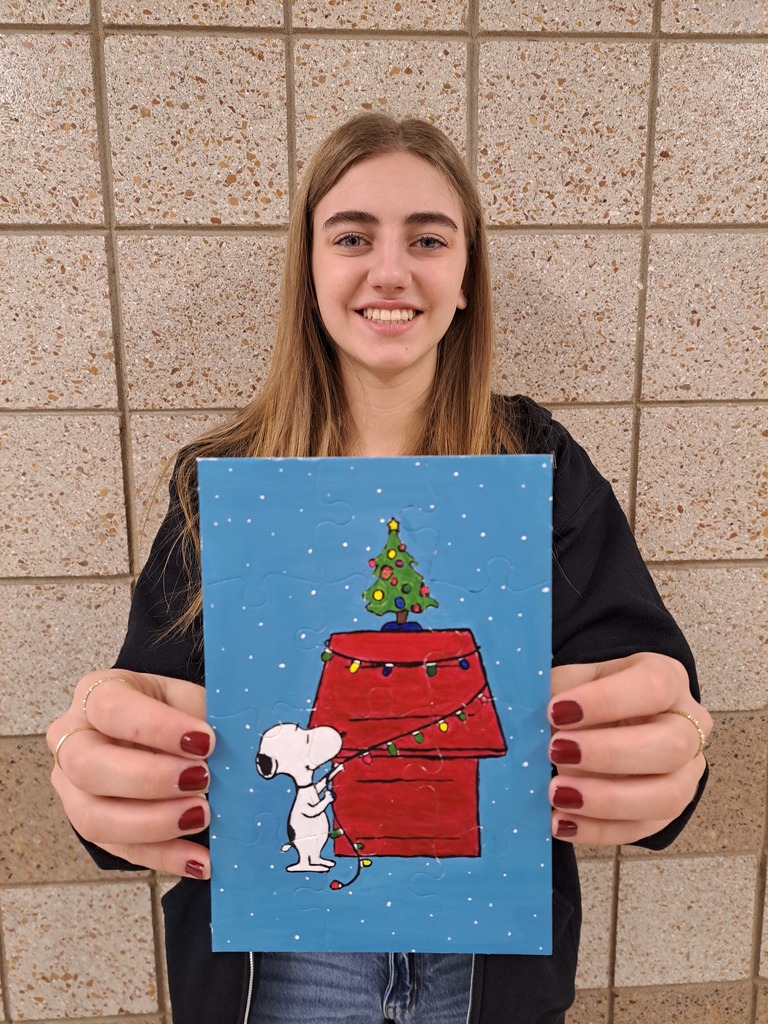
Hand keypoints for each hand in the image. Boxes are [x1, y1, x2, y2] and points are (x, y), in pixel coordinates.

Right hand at [47, 670, 215, 878]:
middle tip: (202, 780)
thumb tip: (235, 748)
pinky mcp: (90, 824)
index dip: (156, 728)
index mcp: (97, 693)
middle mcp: (72, 739)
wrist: (158, 728)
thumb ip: (201, 718)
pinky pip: (118, 850)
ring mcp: (72, 787)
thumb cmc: (172, 710)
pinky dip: (164, 857)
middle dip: (150, 779)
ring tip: (202, 816)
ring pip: (94, 818)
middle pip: (89, 767)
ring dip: (154, 823)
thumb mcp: (187, 699)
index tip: (205, 741)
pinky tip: (200, 860)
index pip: (110, 708)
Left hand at [548, 653, 711, 845]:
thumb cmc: (589, 694)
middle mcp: (688, 725)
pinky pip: (644, 829)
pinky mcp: (670, 810)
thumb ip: (558, 693)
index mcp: (666, 679)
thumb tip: (532, 723)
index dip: (605, 701)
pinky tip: (561, 822)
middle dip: (609, 754)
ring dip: (607, 800)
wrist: (606, 718)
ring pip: (668, 796)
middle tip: (557, 753)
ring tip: (557, 795)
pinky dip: (599, 830)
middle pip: (671, 746)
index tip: (557, 711)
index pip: (652, 688)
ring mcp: (686, 772)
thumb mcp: (573, 679)